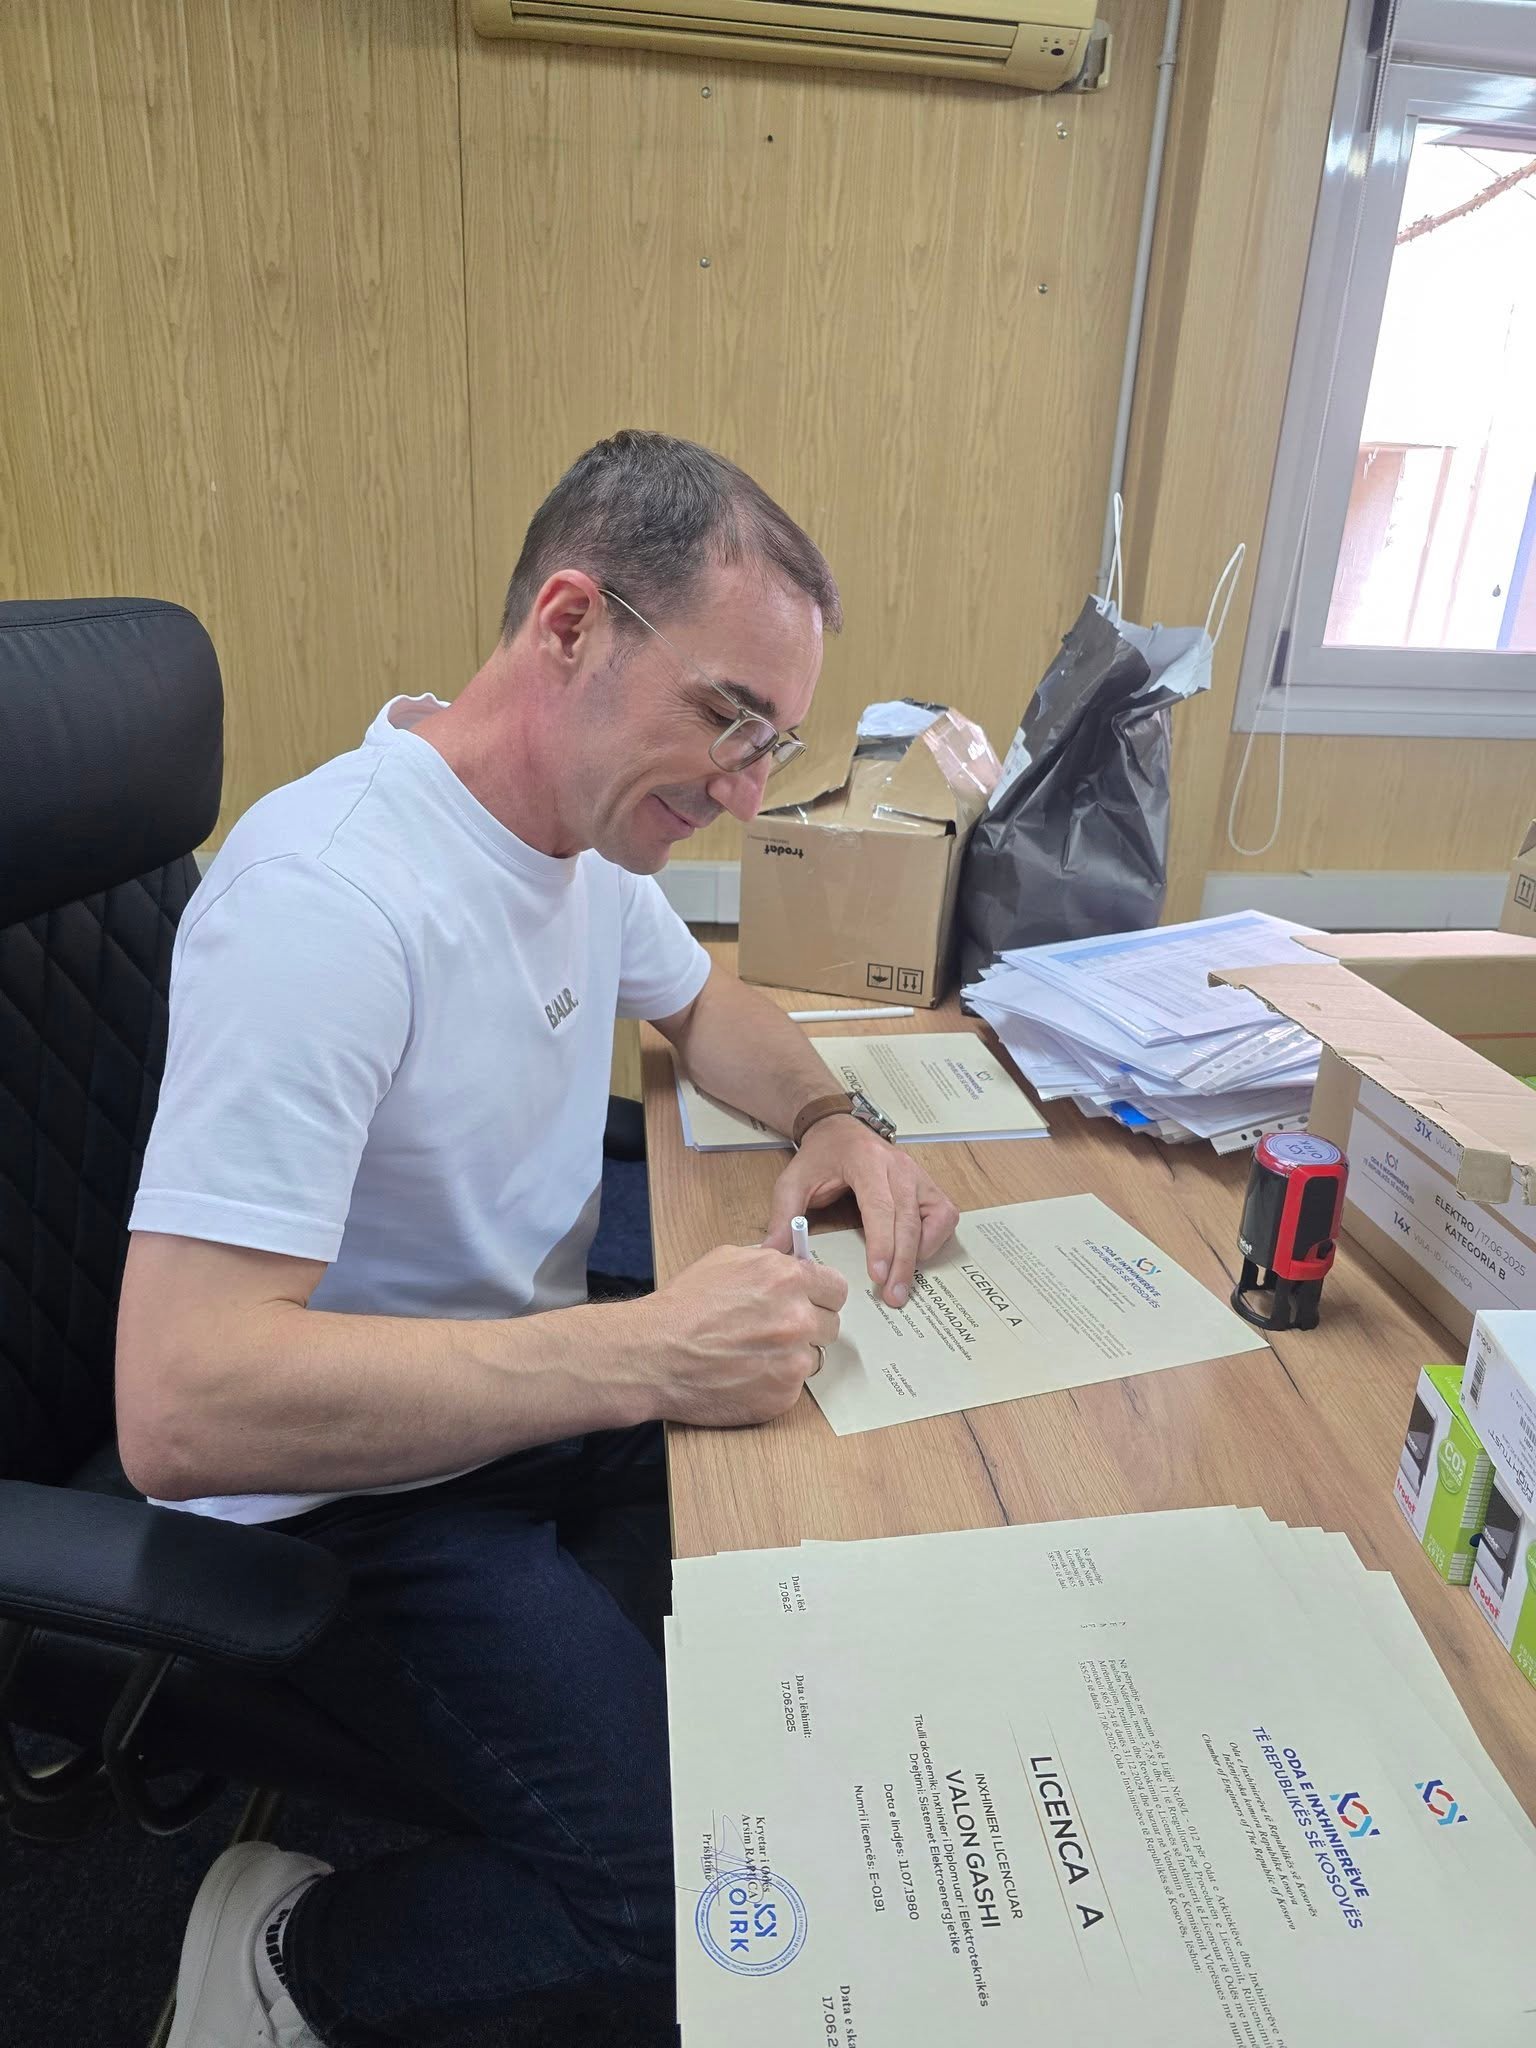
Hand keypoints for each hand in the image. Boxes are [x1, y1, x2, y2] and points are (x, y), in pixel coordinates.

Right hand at [635, 1244, 847, 1427]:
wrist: (653, 1354)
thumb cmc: (683, 1307)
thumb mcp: (726, 1260)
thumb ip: (769, 1262)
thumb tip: (791, 1264)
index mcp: (788, 1279)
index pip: (837, 1288)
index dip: (822, 1295)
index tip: (811, 1301)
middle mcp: (798, 1318)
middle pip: (831, 1324)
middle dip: (809, 1325)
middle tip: (776, 1330)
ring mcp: (793, 1360)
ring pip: (814, 1356)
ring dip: (793, 1355)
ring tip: (755, 1353)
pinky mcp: (783, 1395)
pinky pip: (794, 1386)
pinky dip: (775, 1382)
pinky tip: (746, 1375)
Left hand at [762, 1117, 959, 1307]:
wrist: (840, 1129)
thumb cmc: (820, 1157)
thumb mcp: (793, 1180)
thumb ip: (784, 1215)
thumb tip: (774, 1252)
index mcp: (866, 1161)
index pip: (881, 1206)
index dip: (882, 1243)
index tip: (878, 1275)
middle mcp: (899, 1166)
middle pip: (909, 1219)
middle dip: (903, 1262)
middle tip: (894, 1297)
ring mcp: (919, 1175)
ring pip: (935, 1218)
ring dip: (921, 1252)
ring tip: (902, 1280)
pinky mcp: (929, 1185)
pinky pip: (945, 1216)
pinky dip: (935, 1239)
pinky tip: (915, 1254)